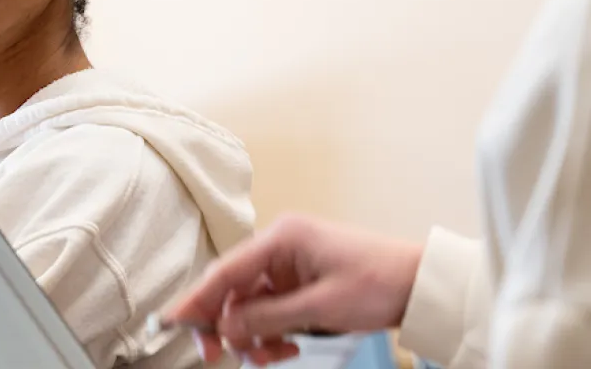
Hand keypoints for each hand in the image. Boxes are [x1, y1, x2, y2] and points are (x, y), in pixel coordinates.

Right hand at [162, 215, 423, 365]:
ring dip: (252, 334)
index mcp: (281, 239)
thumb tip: (225, 330)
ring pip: (250, 305)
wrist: (424, 286)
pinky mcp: (300, 283)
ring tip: (267, 357)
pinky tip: (284, 348)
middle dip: (226, 325)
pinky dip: (271, 332)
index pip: (225, 271)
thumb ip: (267, 318)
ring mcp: (290, 266)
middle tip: (217, 355)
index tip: (173, 322)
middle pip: (233, 289)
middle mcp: (279, 247)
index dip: (197, 300)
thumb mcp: (321, 307)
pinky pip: (270, 310)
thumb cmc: (380, 283)